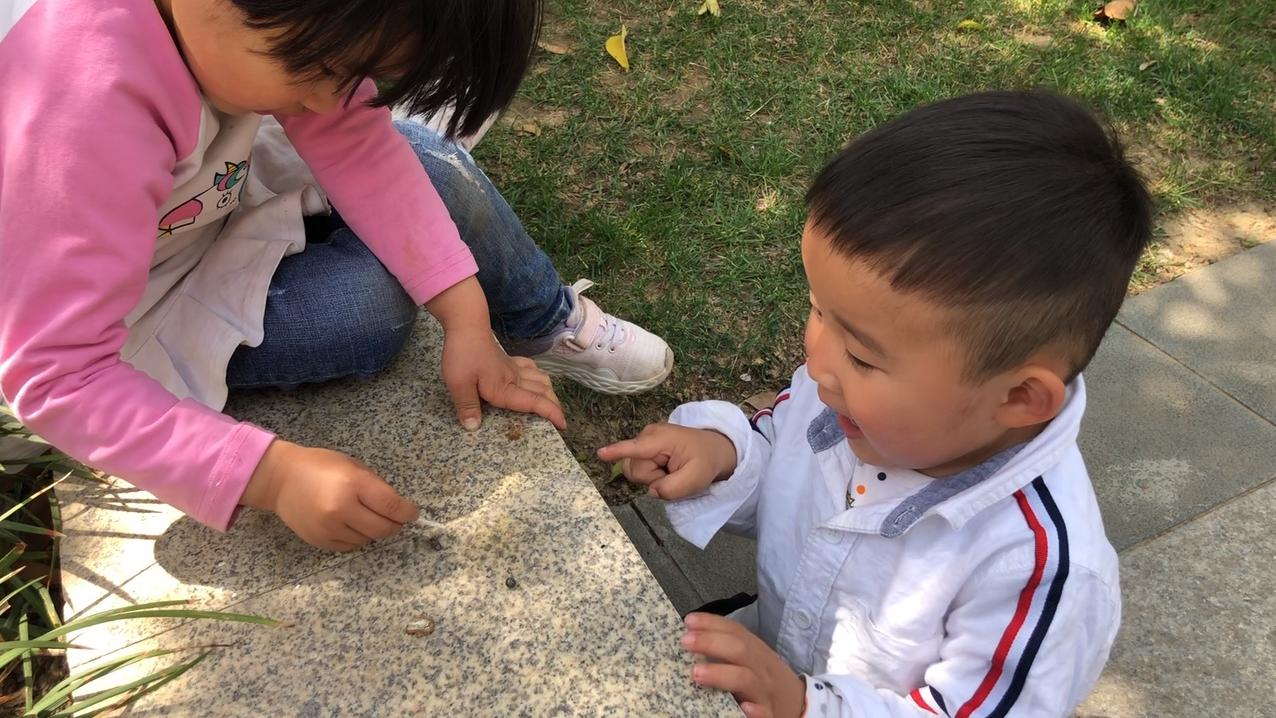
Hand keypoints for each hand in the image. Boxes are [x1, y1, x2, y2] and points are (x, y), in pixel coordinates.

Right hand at [241, 440, 419, 551]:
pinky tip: (350, 524)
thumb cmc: (319, 466)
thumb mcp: (352, 465)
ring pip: (368, 540)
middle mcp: (342, 508)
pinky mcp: (320, 540)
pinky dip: (357, 538)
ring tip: (365, 516)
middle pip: (383, 528)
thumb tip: (398, 507)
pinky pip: (350, 546)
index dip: (408, 512)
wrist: (280, 479)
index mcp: (353, 484)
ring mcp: (330, 527)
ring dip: (374, 531)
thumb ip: (375, 486)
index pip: (392, 506)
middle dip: (395, 525)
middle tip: (396, 519)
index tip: (413, 514)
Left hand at [441, 326, 565, 430]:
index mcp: (505, 389)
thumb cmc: (462, 355)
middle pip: (543, 392)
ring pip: (541, 380)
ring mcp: (514, 368)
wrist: (466, 326)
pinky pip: (531, 369)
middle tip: (559, 421)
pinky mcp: (509, 360)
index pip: (535, 402)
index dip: (551, 413)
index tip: (563, 424)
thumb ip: (467, 406)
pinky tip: (536, 380)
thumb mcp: (458, 384)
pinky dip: (539, 377)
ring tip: (550, 405)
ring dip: (549, 393)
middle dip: (555, 407)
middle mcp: (514, 379)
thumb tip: (473, 427)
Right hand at [596, 423, 736, 499]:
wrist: (712, 450)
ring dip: (652, 477)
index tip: (600, 453)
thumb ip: (673, 488)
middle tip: (674, 474)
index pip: (636, 448)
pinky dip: (652, 474)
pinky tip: (666, 469)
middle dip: (653, 479)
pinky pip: (638, 468)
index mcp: (662, 439)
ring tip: (671, 471)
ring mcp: (644, 440)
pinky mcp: (643, 448)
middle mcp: (648, 436)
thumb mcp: (696, 479)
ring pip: (635, 471)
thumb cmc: (705, 461)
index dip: (617, 452)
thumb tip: (651, 490)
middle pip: (635, 469)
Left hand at [682, 612, 805, 717]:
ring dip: (722, 674)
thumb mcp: (751, 659)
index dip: (712, 624)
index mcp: (755, 652)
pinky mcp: (769, 714)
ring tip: (697, 673)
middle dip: (712, 643)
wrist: (799, 704)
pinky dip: (755, 711)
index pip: (735, 632)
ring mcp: (765, 692)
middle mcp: (761, 669)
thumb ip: (728, 649)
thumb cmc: (764, 680)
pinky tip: (744, 708)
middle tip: (686, 642)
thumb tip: (691, 637)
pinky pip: (764, 713)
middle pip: (740, 651)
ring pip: (747, 680)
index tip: (689, 621)